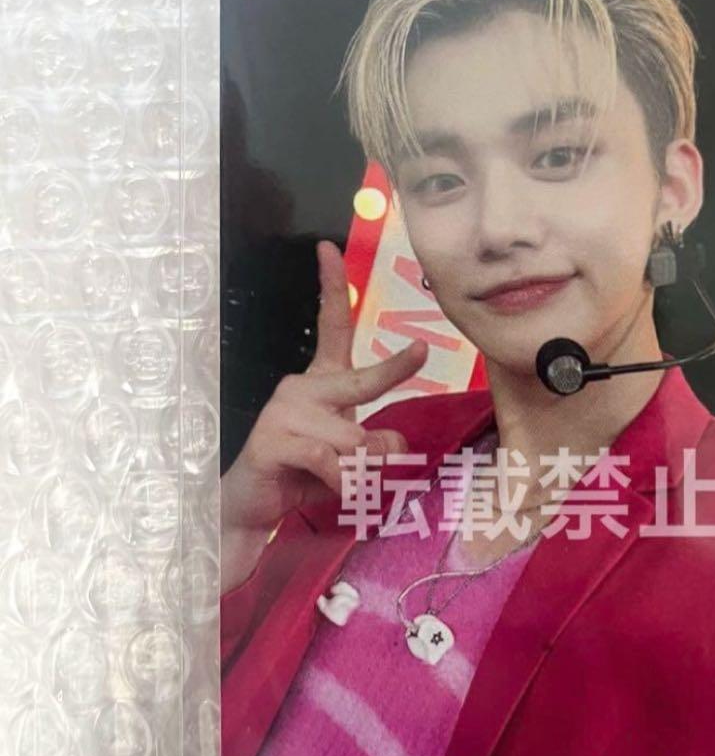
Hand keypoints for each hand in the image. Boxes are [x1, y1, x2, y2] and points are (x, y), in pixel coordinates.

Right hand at [221, 240, 428, 591]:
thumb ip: (377, 444)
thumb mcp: (351, 458)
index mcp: (319, 382)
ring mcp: (283, 412)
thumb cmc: (304, 475)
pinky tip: (325, 489)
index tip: (330, 246)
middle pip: (359, 380)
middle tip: (420, 351)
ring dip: (360, 468)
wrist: (252, 509)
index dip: (331, 287)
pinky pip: (328, 460)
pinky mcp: (272, 441)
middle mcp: (299, 387)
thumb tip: (395, 443)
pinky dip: (339, 483)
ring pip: (352, 437)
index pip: (330, 327)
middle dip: (392, 369)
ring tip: (341, 482)